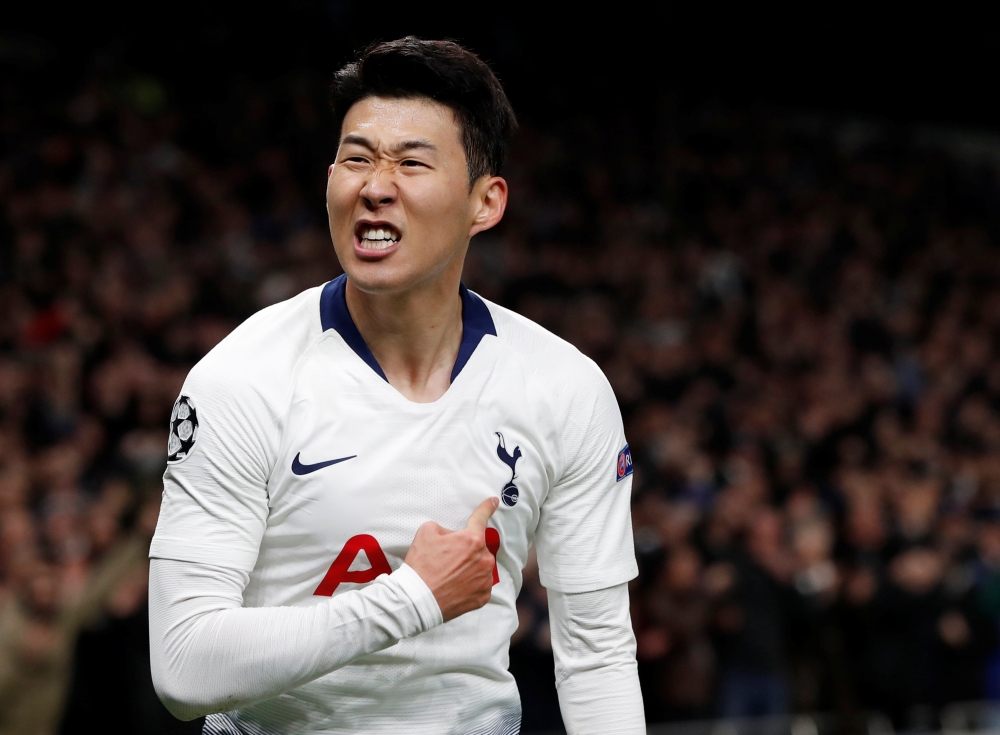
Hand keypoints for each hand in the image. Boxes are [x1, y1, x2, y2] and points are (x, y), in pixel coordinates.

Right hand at [404, 498, 498, 621]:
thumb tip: (452, 535)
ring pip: (480, 566)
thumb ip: (444, 528)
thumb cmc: (421, 565)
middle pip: (478, 547)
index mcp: (472, 540)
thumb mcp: (426, 532)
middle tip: (446, 559)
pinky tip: (455, 586)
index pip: (481, 518)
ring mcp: (485, 579)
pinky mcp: (483, 596)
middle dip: (466, 549)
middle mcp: (484, 559)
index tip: (494, 501)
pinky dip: (470, 584)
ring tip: (449, 575)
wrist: (417, 599)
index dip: (488, 507)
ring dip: (469, 567)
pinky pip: (480, 584)